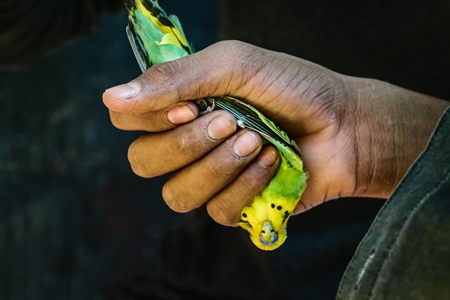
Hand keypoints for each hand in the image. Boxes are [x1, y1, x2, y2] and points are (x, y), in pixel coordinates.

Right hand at [103, 40, 448, 225]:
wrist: (345, 123)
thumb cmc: (292, 87)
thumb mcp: (235, 65)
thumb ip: (175, 78)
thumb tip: (111, 97)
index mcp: (181, 107)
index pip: (127, 121)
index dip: (149, 118)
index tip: (189, 104)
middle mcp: (187, 144)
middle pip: (143, 162)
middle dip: (185, 144)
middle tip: (228, 121)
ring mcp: (210, 179)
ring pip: (175, 194)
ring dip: (216, 166)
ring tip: (254, 140)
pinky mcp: (235, 206)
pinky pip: (216, 211)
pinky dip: (245, 185)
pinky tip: (270, 163)